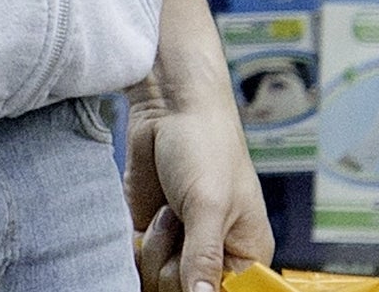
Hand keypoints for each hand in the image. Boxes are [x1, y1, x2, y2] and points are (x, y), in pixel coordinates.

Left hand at [128, 94, 272, 291]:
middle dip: (173, 264)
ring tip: (169, 208)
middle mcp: (211, 254)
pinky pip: (134, 261)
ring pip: (154, 280)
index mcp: (244, 255)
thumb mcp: (209, 204)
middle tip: (179, 221)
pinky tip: (151, 213)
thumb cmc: (204, 144)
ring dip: (155, 246)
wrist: (167, 105)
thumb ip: (204, 257)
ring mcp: (178, 244)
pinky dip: (136, 243)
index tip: (190, 271)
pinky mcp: (148, 230)